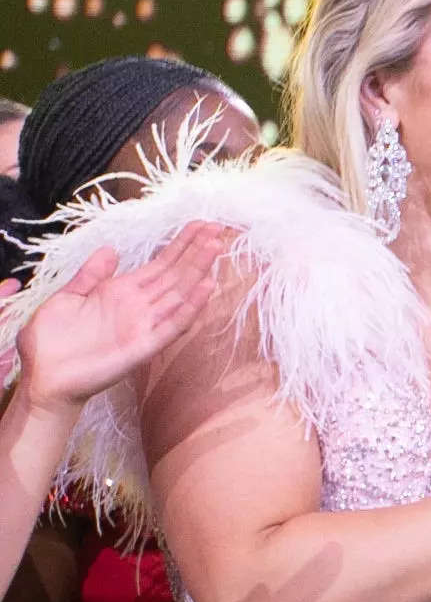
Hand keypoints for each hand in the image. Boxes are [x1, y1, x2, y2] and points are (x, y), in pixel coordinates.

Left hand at [5, 227, 229, 412]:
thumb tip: (111, 250)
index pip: (159, 264)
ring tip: (216, 248)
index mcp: (120, 292)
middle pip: (175, 274)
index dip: (180, 244)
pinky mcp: (144, 346)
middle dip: (196, 251)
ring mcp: (144, 326)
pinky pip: (172, 326)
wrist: (42, 376)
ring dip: (198, 271)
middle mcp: (138, 306)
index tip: (200, 225)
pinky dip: (190, 308)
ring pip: (179, 294)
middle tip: (218, 229)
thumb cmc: (50, 341)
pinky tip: (205, 289)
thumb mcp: (66, 297)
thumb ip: (90, 275)